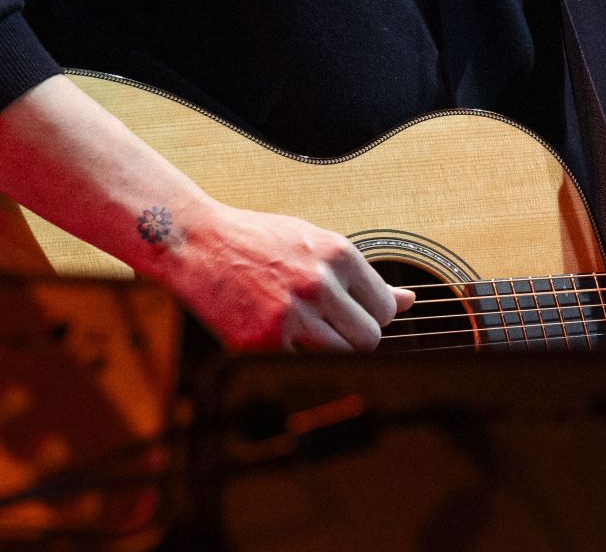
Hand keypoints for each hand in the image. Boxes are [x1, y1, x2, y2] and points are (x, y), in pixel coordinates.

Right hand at [158, 200, 415, 351]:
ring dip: (329, 350)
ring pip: (340, 357)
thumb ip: (362, 276)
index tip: (358, 314)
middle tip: (333, 326)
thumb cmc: (258, 240)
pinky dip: (296, 358)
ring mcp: (291, 316)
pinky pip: (301, 366)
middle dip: (357, 338)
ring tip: (308, 330)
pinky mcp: (262, 342)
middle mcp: (318, 284)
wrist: (197, 243)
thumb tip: (408, 301)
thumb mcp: (314, 243)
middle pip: (369, 339)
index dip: (375, 316)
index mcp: (337, 254)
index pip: (385, 308)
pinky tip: (282, 336)